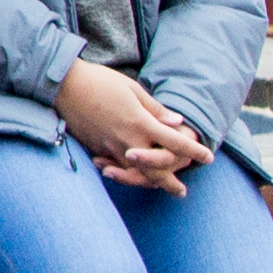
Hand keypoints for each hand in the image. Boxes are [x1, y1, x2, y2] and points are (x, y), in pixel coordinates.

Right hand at [59, 61, 208, 196]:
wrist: (64, 85)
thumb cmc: (101, 81)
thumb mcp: (133, 89)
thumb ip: (156, 109)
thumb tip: (176, 122)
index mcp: (141, 122)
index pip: (175, 142)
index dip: (194, 151)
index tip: (208, 157)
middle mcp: (128, 139)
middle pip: (156, 170)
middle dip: (170, 182)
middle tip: (182, 191)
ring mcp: (110, 146)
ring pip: (134, 173)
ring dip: (149, 182)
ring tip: (158, 188)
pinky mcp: (96, 148)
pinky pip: (115, 167)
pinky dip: (125, 174)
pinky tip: (129, 175)